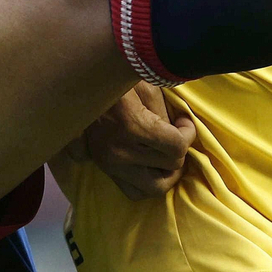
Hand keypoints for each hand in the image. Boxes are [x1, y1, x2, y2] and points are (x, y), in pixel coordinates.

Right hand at [81, 83, 195, 199]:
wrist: (82, 86)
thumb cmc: (119, 80)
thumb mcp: (147, 87)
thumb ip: (166, 114)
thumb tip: (180, 134)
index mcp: (131, 124)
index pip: (176, 146)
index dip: (189, 133)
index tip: (184, 122)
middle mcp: (119, 150)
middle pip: (170, 167)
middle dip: (180, 152)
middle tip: (178, 137)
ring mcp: (109, 163)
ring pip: (153, 188)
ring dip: (167, 173)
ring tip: (168, 155)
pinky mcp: (104, 167)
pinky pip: (133, 191)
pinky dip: (148, 182)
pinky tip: (153, 165)